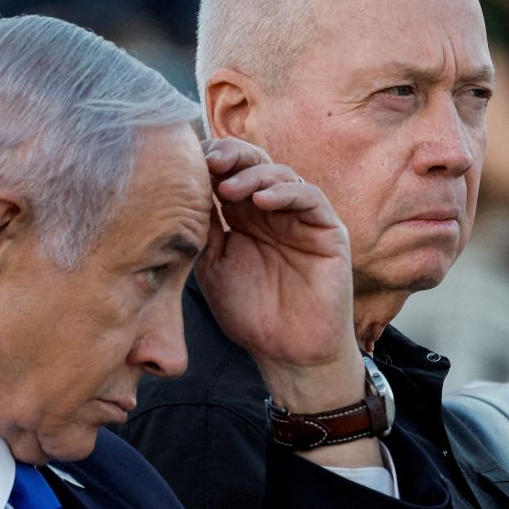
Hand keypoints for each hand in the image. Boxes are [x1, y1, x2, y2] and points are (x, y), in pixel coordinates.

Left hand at [195, 138, 362, 412]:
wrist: (287, 353)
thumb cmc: (250, 314)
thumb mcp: (213, 266)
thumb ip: (203, 229)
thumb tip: (181, 191)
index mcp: (243, 216)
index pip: (228, 173)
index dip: (210, 161)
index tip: (187, 160)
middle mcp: (273, 211)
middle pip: (254, 163)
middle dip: (231, 156)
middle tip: (209, 160)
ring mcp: (301, 218)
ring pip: (280, 174)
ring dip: (253, 175)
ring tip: (228, 188)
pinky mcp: (328, 230)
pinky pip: (310, 198)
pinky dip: (286, 193)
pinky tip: (262, 200)